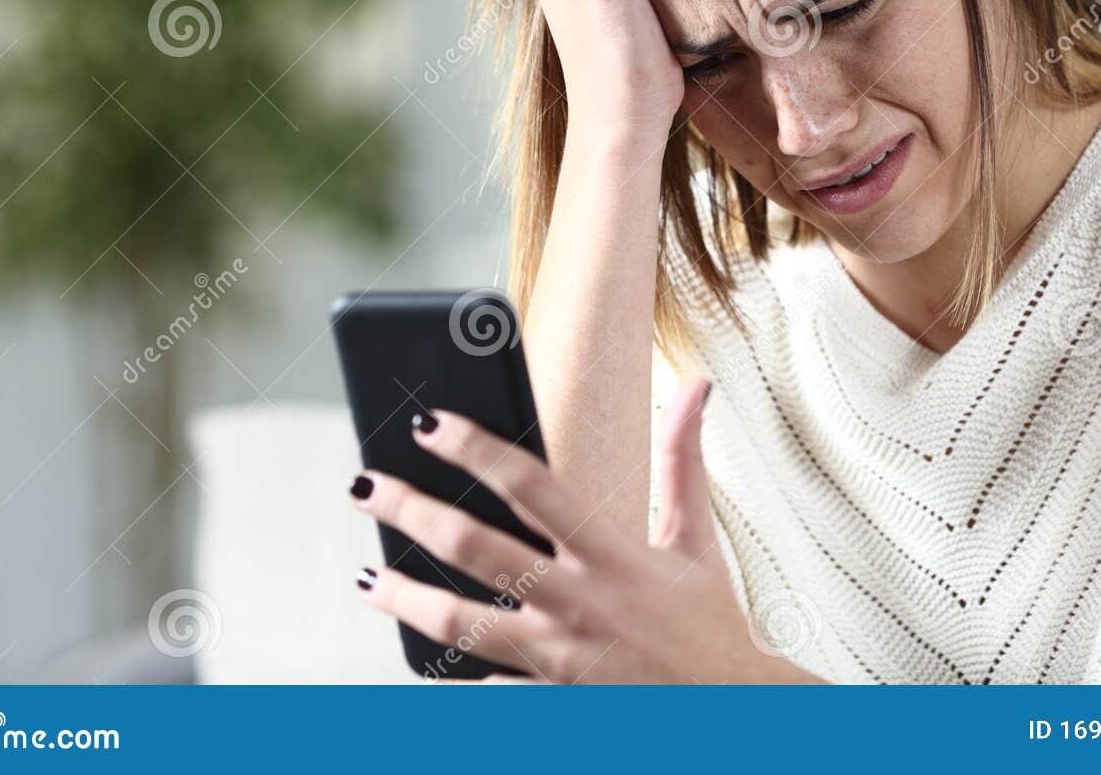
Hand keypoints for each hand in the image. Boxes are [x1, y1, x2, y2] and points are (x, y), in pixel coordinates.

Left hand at [348, 374, 821, 683]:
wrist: (735, 715)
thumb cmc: (710, 622)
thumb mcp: (697, 538)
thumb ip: (683, 458)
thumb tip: (696, 385)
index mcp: (613, 553)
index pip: (531, 485)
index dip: (476, 449)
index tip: (429, 422)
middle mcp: (579, 602)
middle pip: (477, 548)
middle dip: (413, 512)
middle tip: (365, 485)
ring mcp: (559, 657)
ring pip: (463, 624)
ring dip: (406, 598)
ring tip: (365, 578)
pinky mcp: (552, 702)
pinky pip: (489, 690)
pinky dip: (454, 676)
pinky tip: (421, 656)